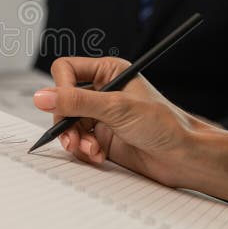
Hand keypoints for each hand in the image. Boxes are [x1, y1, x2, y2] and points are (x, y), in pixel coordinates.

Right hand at [33, 57, 205, 187]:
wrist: (185, 158)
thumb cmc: (165, 124)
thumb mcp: (117, 108)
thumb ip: (77, 102)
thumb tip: (41, 97)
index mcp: (108, 72)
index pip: (66, 70)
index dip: (61, 88)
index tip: (64, 106)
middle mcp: (102, 92)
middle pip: (62, 101)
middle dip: (66, 121)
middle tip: (72, 137)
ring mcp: (101, 116)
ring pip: (67, 124)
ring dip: (75, 139)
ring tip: (90, 149)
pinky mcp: (102, 138)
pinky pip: (77, 142)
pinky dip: (83, 151)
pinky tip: (98, 155)